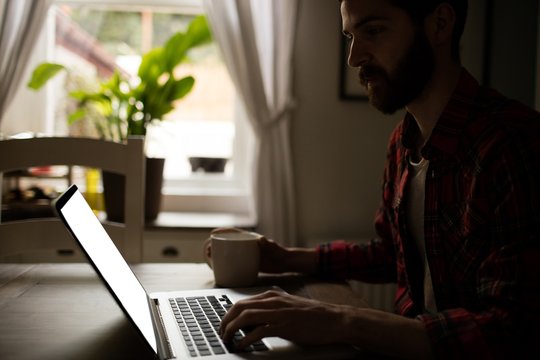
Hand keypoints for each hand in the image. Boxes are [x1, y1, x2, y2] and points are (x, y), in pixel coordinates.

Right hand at [207, 228, 291, 273]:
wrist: (285, 263)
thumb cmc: (280, 253)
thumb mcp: (274, 248)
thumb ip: (268, 243)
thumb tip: (261, 239)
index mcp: (251, 239)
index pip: (234, 232)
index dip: (223, 231)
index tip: (213, 234)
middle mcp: (247, 245)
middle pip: (229, 243)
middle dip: (217, 245)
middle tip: (208, 251)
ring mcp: (247, 254)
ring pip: (230, 253)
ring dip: (219, 255)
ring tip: (210, 259)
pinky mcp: (248, 263)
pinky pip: (235, 262)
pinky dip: (227, 264)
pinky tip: (220, 269)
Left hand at [219, 290, 347, 347]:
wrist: (334, 319)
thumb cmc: (313, 315)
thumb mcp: (287, 307)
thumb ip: (270, 310)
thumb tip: (251, 323)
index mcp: (272, 295)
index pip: (242, 302)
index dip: (228, 314)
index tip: (224, 325)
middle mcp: (273, 301)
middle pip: (239, 307)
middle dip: (225, 321)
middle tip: (221, 333)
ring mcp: (278, 313)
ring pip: (245, 317)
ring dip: (232, 329)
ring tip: (228, 340)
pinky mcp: (285, 326)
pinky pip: (259, 331)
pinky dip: (246, 339)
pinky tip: (242, 346)